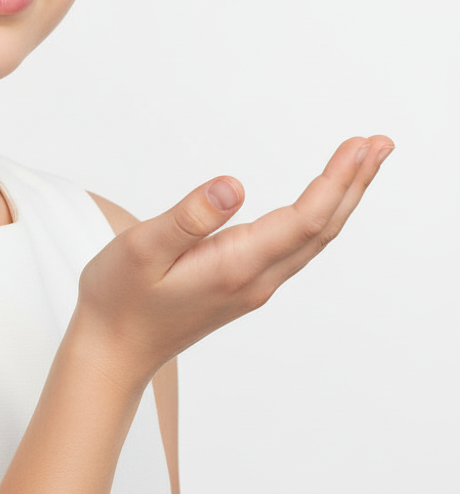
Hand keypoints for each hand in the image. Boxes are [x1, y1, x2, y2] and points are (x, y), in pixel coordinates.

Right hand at [76, 135, 394, 384]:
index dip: (336, 180)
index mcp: (235, 267)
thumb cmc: (120, 299)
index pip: (304, 219)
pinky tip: (319, 205)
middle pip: (322, 228)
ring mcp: (252, 286)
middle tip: (380, 144)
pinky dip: (318, 217)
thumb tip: (232, 184)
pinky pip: (296, 247)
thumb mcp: (142, 249)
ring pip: (313, 238)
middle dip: (354, 184)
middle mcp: (255, 279)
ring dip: (341, 199)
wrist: (113, 349)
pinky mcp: (242, 285)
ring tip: (360, 163)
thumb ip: (188, 217)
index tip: (360, 146)